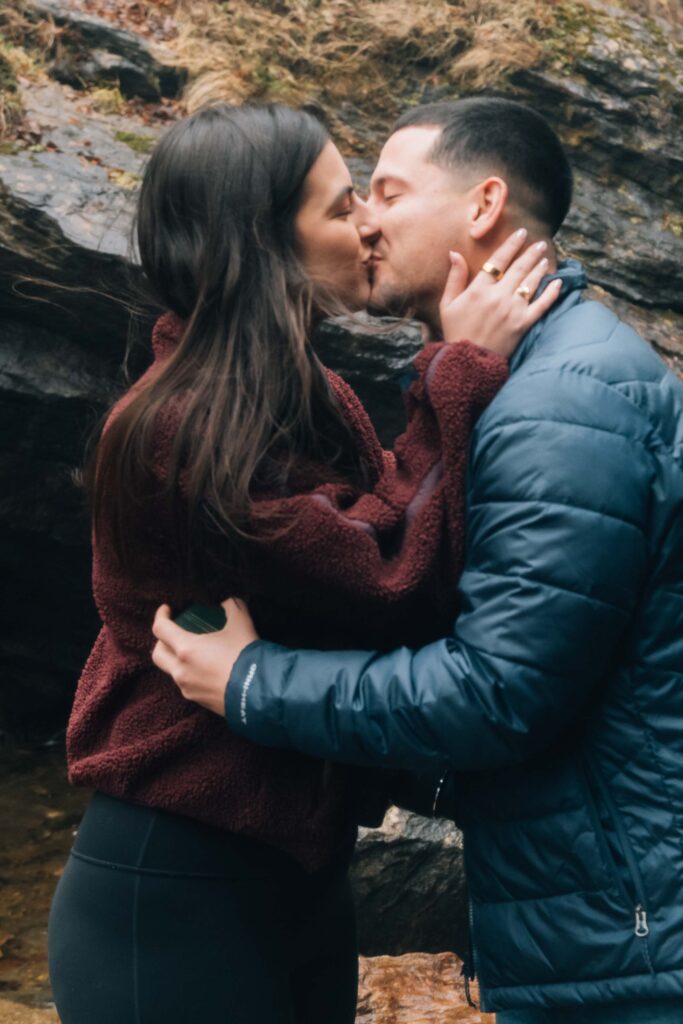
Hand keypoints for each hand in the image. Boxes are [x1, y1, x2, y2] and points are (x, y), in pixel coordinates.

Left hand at [151, 598, 258, 715]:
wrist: (259, 692)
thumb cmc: (245, 655)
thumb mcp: (242, 623)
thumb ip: (232, 608)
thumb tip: (227, 604)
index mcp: (186, 648)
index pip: (161, 629)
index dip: (161, 615)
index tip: (167, 609)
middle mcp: (181, 670)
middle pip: (158, 653)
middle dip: (162, 640)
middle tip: (174, 632)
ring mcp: (187, 688)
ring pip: (171, 671)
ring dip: (176, 658)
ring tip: (194, 652)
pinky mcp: (197, 701)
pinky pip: (186, 684)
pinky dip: (190, 673)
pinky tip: (206, 669)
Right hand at [439, 228, 562, 359]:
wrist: (467, 363)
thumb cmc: (455, 332)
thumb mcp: (447, 304)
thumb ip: (454, 278)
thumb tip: (454, 253)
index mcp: (479, 289)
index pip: (498, 260)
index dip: (511, 244)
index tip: (521, 233)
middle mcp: (498, 296)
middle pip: (519, 268)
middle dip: (531, 253)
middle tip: (540, 243)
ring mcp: (513, 310)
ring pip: (531, 283)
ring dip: (540, 268)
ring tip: (544, 259)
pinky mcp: (523, 324)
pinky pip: (542, 305)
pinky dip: (551, 293)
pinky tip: (558, 283)